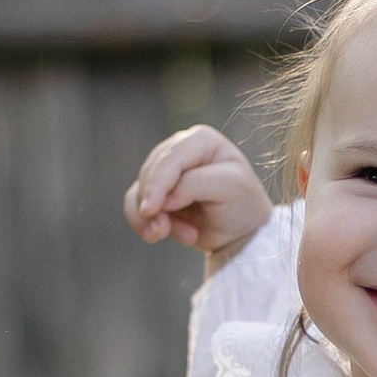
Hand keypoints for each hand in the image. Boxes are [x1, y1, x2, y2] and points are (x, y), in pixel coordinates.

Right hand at [126, 125, 273, 262]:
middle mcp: (180, 150)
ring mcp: (166, 172)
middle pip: (150, 174)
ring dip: (151, 219)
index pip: (169, 159)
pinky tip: (163, 235)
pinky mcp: (156, 193)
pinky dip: (145, 225)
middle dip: (154, 205)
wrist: (241, 232)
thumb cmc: (242, 204)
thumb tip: (164, 198)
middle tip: (164, 232)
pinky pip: (134, 207)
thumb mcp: (229, 188)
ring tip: (178, 236)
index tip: (150, 211)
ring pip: (139, 192)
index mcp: (201, 140)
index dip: (157, 184)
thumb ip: (194, 185)